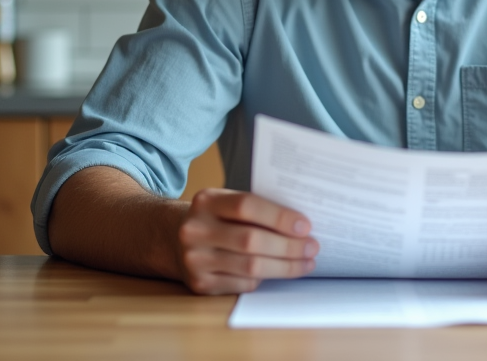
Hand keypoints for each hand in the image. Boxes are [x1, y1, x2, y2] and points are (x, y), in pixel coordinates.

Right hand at [175, 188, 318, 294]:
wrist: (173, 238)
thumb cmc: (215, 217)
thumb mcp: (226, 202)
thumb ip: (256, 208)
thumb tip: (301, 225)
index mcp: (206, 201)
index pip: (247, 206)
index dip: (279, 217)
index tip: (305, 225)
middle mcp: (195, 230)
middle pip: (251, 240)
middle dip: (288, 246)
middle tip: (312, 246)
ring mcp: (195, 259)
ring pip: (250, 267)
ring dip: (285, 267)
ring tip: (306, 262)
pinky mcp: (200, 284)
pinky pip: (242, 284)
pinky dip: (265, 279)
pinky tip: (281, 272)